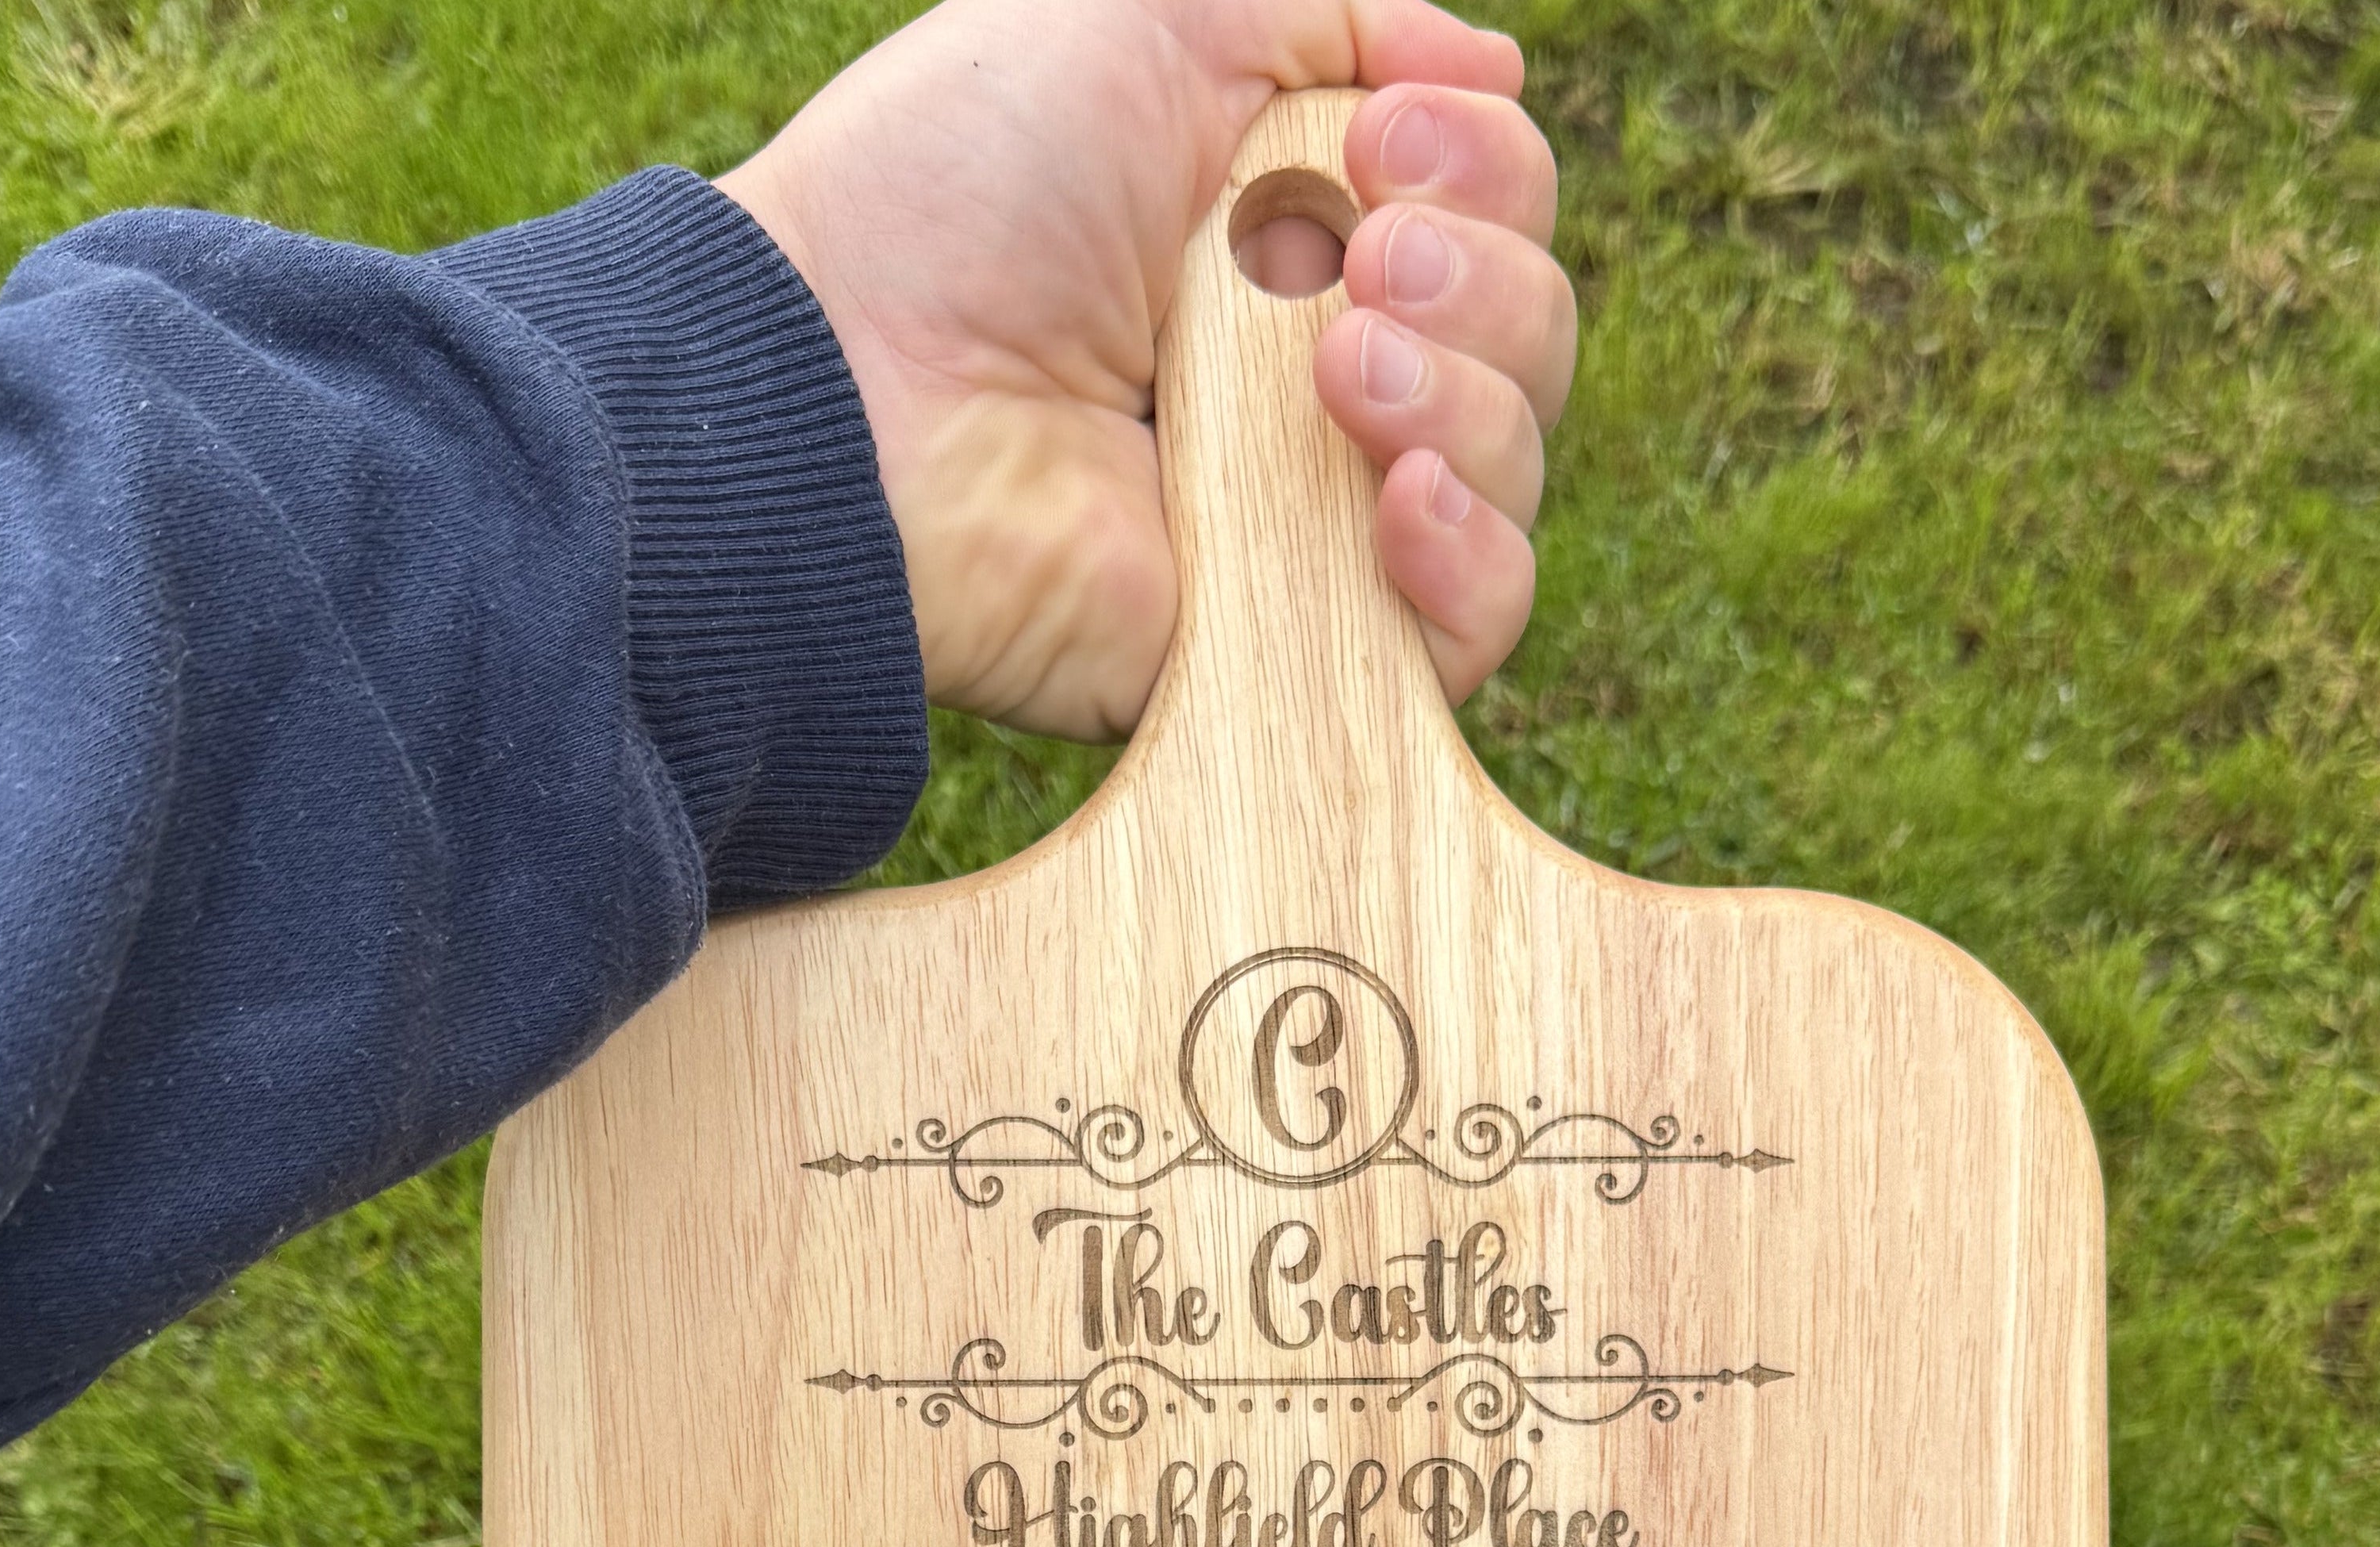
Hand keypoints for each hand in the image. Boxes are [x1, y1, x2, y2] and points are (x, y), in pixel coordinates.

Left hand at [722, 0, 1576, 740]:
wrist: (851, 393)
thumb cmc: (956, 194)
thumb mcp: (1146, 19)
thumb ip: (1330, 14)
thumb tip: (1496, 72)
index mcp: (1289, 229)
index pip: (1491, 210)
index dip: (1478, 171)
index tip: (1378, 147)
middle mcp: (1314, 376)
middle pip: (1527, 335)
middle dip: (1483, 278)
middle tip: (1363, 263)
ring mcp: (1310, 520)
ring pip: (1511, 467)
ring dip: (1469, 396)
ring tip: (1338, 373)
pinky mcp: (1295, 650)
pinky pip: (1472, 630)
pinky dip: (1473, 554)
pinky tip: (1398, 503)